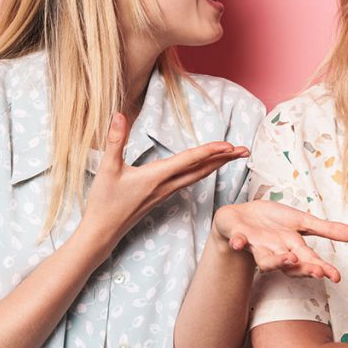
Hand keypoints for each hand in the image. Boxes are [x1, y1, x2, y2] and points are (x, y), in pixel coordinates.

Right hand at [82, 113, 247, 243]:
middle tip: (245, 150)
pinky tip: (205, 168)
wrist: (102, 232)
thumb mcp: (107, 168)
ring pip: (197, 177)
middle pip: (202, 170)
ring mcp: (165, 193)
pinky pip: (188, 182)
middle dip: (224, 159)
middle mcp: (166, 185)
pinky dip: (201, 172)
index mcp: (157, 177)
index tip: (230, 145)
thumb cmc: (104, 202)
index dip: (210, 150)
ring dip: (216, 165)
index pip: (190, 160)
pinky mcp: (160, 197)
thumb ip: (114, 140)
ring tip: (232, 156)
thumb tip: (118, 115)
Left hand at [213, 200, 347, 281]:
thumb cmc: (272, 221)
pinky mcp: (239, 236)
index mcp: (293, 248)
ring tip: (287, 259)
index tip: (336, 277)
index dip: (322, 269)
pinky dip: (238, 242)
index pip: (310, 261)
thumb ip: (327, 230)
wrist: (240, 216)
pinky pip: (237, 241)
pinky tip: (240, 242)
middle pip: (291, 265)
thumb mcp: (302, 221)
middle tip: (317, 271)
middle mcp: (276, 252)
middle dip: (304, 269)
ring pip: (266, 260)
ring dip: (275, 261)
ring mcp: (257, 246)